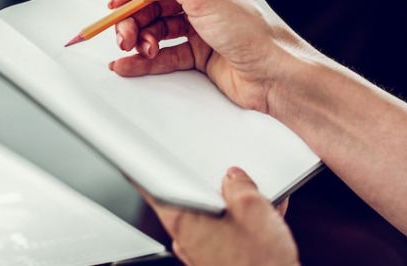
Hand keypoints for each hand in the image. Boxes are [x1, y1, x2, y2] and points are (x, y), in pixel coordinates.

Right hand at [107, 0, 309, 113]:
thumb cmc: (252, 31)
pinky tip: (126, 65)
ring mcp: (201, 24)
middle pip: (153, 0)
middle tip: (124, 35)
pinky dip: (144, 59)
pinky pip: (164, 52)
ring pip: (156, 26)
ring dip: (140, 37)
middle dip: (134, 17)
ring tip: (136, 49)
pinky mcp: (200, 52)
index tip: (120, 3)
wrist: (276, 74)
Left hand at [142, 166, 297, 265]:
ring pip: (211, 215)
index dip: (151, 165)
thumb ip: (239, 184)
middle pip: (191, 198)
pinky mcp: (216, 260)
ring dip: (232, 204)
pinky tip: (264, 220)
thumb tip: (234, 177)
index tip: (142, 151)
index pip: (156, 187)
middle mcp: (186, 239)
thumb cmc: (259, 264)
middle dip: (213, 184)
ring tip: (260, 201)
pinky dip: (240, 223)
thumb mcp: (254, 209)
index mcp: (185, 220)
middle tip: (233, 175)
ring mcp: (201, 252)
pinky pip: (224, 233)